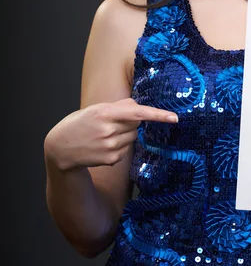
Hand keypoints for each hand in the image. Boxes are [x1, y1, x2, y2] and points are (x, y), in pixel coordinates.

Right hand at [44, 98, 178, 170]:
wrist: (60, 147)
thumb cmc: (80, 123)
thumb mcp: (97, 109)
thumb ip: (120, 106)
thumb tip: (140, 107)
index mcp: (105, 114)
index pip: (138, 113)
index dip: (158, 115)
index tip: (174, 117)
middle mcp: (109, 131)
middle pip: (137, 125)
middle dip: (129, 123)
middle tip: (111, 123)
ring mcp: (110, 147)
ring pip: (132, 137)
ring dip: (124, 135)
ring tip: (104, 135)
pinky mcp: (111, 159)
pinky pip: (126, 150)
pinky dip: (119, 147)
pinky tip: (103, 146)